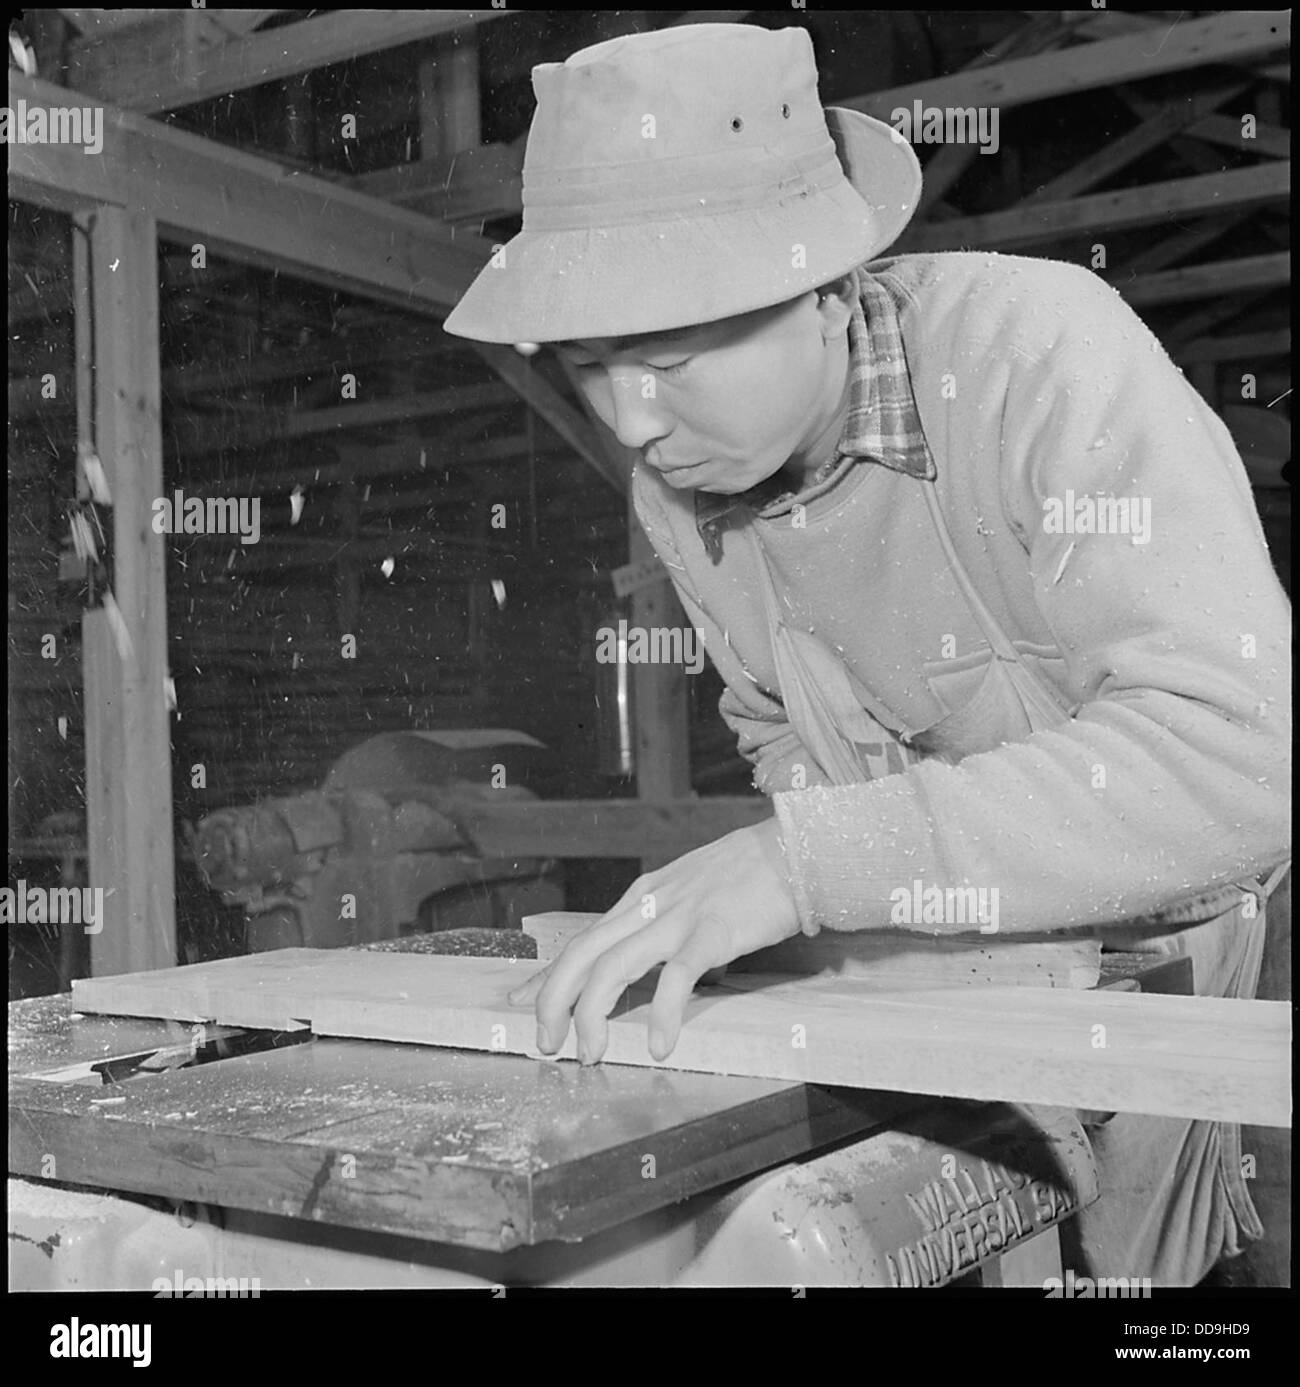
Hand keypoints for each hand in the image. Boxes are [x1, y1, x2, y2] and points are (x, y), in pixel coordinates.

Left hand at [507, 816, 800, 1063]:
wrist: (793, 848)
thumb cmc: (747, 876)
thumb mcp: (687, 894)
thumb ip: (659, 925)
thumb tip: (641, 966)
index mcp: (640, 898)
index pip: (580, 941)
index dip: (546, 978)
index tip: (521, 1006)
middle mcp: (648, 906)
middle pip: (580, 955)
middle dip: (554, 1002)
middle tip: (546, 1043)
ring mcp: (679, 917)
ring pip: (613, 967)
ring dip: (592, 1015)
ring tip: (589, 1053)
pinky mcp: (714, 931)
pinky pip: (678, 977)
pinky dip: (664, 1014)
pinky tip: (659, 1045)